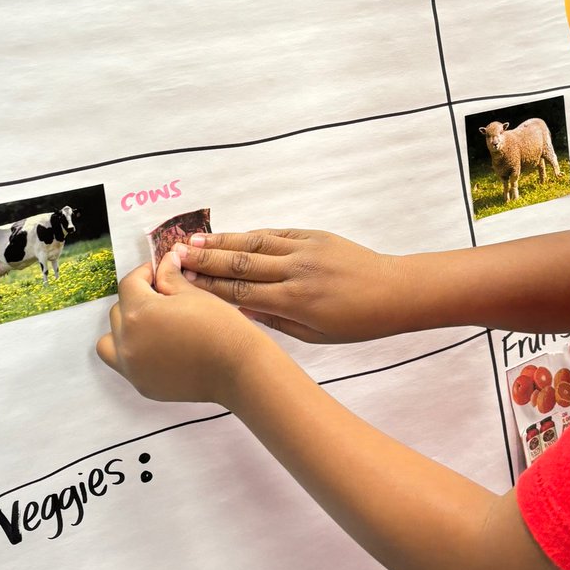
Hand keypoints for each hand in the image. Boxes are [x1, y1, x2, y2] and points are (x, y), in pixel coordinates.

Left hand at [96, 250, 268, 404]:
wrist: (239, 369)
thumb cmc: (220, 329)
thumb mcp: (194, 293)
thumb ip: (170, 277)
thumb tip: (164, 262)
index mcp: (138, 313)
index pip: (130, 284)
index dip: (146, 273)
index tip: (161, 272)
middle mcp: (127, 342)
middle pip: (119, 311)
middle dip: (137, 299)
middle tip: (163, 296)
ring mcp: (133, 368)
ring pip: (111, 341)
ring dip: (125, 329)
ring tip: (153, 325)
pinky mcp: (143, 385)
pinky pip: (126, 364)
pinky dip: (135, 352)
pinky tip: (162, 347)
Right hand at [175, 229, 404, 342]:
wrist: (395, 291)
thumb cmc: (357, 322)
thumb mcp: (313, 335)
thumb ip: (274, 321)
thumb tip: (238, 310)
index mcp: (296, 303)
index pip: (241, 294)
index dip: (208, 289)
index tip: (182, 284)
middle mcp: (297, 272)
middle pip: (241, 265)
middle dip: (205, 261)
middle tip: (174, 256)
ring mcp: (305, 251)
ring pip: (254, 244)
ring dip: (221, 242)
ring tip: (192, 241)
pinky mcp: (315, 236)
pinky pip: (275, 234)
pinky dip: (250, 234)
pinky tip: (230, 235)